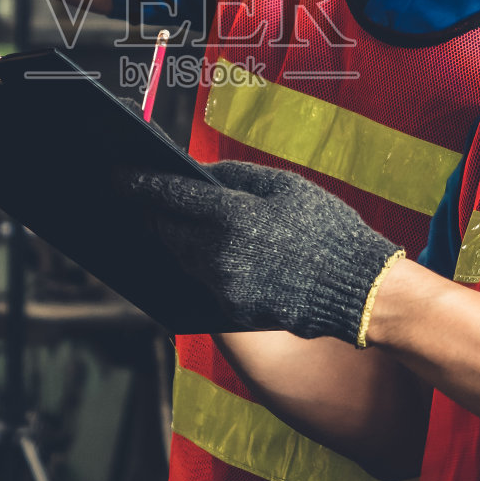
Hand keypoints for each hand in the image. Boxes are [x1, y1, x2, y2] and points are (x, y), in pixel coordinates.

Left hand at [122, 160, 399, 343]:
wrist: (360, 291)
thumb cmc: (328, 228)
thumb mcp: (286, 186)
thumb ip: (237, 175)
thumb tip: (199, 171)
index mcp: (234, 216)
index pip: (172, 196)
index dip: (142, 184)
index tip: (119, 175)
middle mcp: (221, 255)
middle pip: (168, 232)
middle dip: (151, 214)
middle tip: (136, 199)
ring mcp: (226, 287)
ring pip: (182, 259)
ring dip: (171, 240)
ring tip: (160, 221)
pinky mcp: (233, 309)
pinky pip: (204, 280)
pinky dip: (197, 263)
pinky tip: (195, 250)